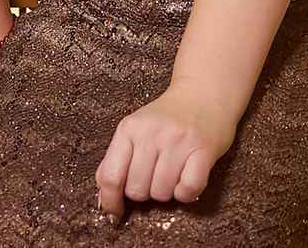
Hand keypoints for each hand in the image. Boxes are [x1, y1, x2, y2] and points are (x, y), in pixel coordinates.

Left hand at [94, 87, 238, 221]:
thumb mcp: (134, 130)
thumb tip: (104, 198)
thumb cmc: (167, 118)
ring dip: (166, 191)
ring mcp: (178, 140)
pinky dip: (186, 193)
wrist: (203, 94)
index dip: (110, 201)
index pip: (111, 176)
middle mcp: (152, 132)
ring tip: (172, 172)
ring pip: (162, 193)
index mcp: (129, 128)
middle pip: (136, 190)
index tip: (114, 213)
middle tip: (153, 175)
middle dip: (143, 192)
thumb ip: (116, 160)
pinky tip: (186, 179)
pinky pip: (188, 189)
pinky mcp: (203, 149)